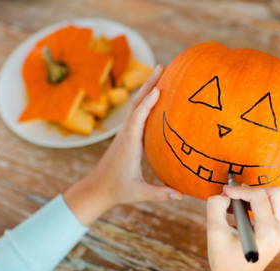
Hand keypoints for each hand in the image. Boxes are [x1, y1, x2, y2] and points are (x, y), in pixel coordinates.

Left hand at [64, 65, 181, 224]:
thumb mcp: (139, 193)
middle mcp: (126, 134)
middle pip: (136, 104)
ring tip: (162, 73)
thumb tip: (181, 195)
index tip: (159, 89)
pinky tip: (156, 94)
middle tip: (163, 66)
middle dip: (149, 84)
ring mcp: (125, 132)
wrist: (98, 187)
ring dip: (147, 87)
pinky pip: (137, 111)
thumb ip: (159, 194)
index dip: (147, 104)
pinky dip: (146, 98)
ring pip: (136, 105)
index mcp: (129, 145)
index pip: (137, 120)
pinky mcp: (127, 134)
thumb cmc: (118, 189)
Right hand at [206, 186, 279, 270]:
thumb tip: (225, 192)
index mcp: (268, 233)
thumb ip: (216, 206)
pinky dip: (258, 203)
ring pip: (277, 198)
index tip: (225, 191)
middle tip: (238, 196)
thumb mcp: (214, 232)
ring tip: (238, 205)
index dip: (239, 189)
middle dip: (255, 190)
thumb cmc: (225, 261)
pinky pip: (274, 207)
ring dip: (256, 196)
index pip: (259, 196)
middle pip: (278, 193)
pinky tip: (243, 212)